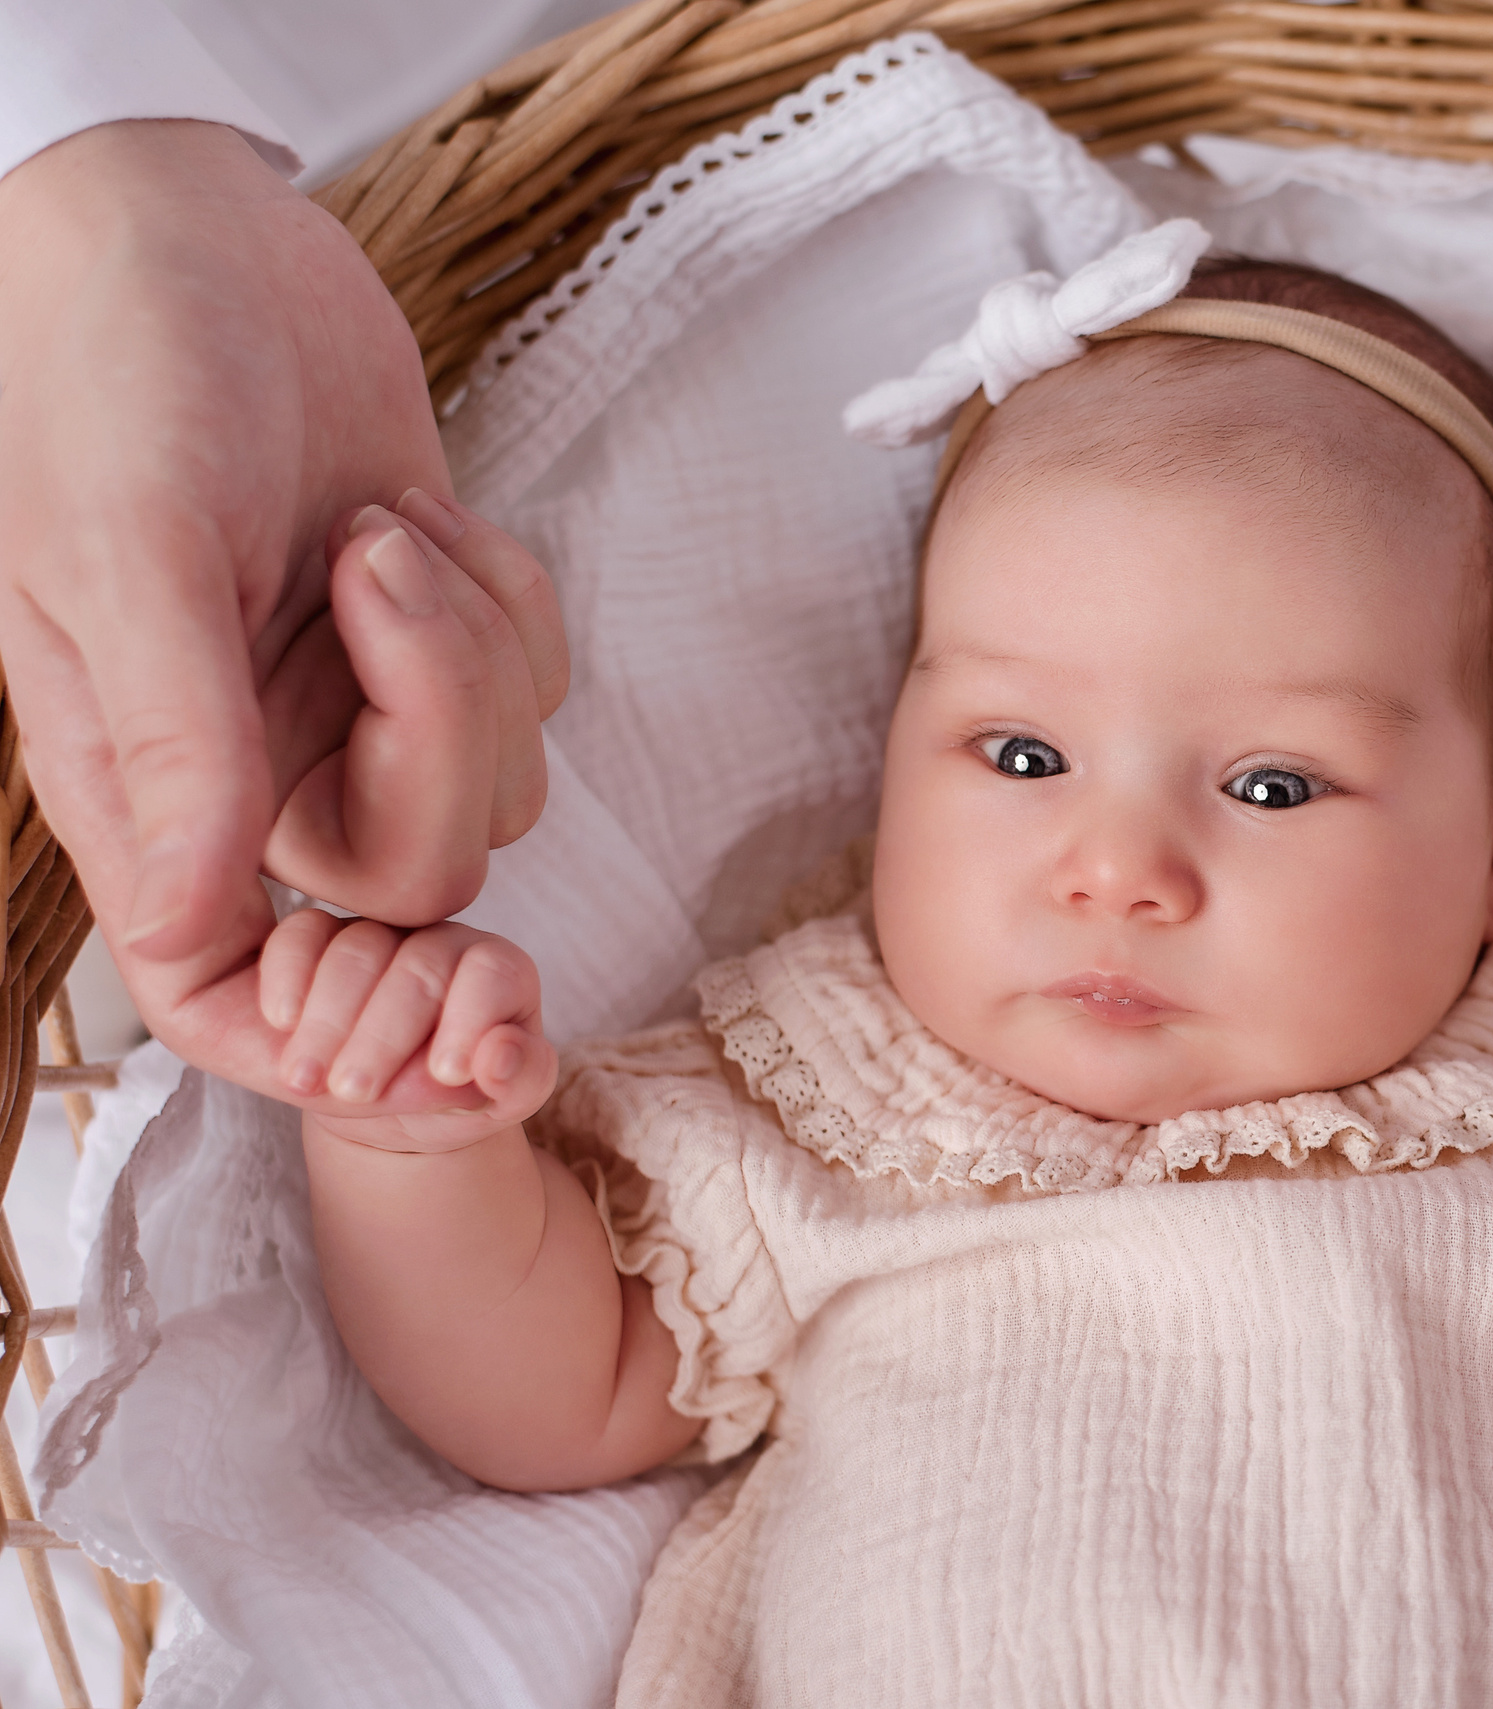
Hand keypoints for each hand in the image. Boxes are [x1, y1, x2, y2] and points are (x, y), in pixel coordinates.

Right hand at [0, 120, 566, 1090]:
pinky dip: (510, 600)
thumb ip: (173, 747)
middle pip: (421, 872)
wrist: (187, 229)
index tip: (435, 1005)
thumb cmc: (115, 373)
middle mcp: (253, 768)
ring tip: (376, 519)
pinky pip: (535, 688)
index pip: (229, 993)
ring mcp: (350, 703)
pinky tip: (423, 511)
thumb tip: (198, 927)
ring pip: (498, 782)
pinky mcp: (434, 635)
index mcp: (148, 785)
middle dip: (440, 719)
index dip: (323, 1045)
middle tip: (374, 558)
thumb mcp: (127, 553)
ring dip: (476, 643)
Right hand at [261, 909, 555, 1153]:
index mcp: (501, 971)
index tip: (445, 1074)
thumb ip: (518, 1081)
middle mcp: (443, 940)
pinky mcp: (321, 935)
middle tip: (354, 1092)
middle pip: (418, 968)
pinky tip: (282, 1022)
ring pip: (357, 951)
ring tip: (307, 1082)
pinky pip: (302, 933)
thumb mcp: (499, 1102)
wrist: (387, 1106)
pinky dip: (287, 975)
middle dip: (382, 1036)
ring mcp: (380, 931)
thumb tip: (499, 1055)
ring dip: (327, 1021)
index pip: (492, 973)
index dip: (470, 1020)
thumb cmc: (454, 1098)